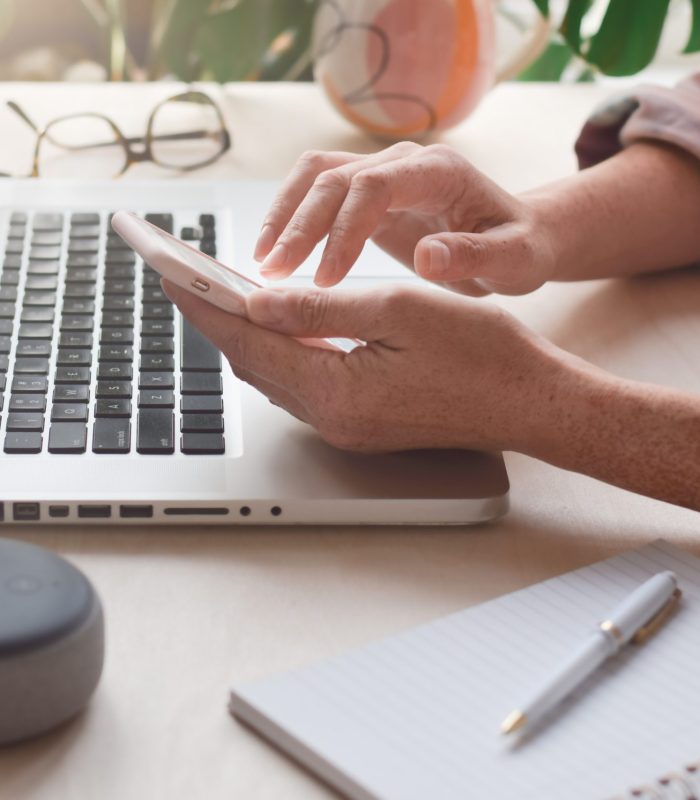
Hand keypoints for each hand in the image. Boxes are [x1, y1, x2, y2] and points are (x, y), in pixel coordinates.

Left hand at [162, 279, 562, 453]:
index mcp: (337, 391)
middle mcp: (333, 419)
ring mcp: (348, 428)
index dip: (206, 305)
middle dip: (219, 320)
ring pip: (277, 376)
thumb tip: (261, 300)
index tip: (172, 273)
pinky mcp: (363, 425)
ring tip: (230, 296)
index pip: (249, 341)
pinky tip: (285, 327)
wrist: (529, 402)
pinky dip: (285, 353)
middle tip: (192, 280)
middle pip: (254, 364)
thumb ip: (322, 306)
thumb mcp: (399, 310)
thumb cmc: (480, 353)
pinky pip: (306, 386)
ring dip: (251, 337)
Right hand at [254, 142, 555, 295]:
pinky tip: (277, 252)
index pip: (374, 185)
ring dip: (284, 216)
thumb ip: (478, 256)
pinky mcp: (367, 194)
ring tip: (263, 262)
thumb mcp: (516, 259)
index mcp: (439, 172)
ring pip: (316, 176)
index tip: (326, 280)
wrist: (516, 237)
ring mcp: (383, 174)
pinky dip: (292, 217)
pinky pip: (318, 194)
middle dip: (299, 225)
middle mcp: (404, 163)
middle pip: (333, 177)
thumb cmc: (520, 248)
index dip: (343, 229)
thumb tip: (428, 257)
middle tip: (274, 275)